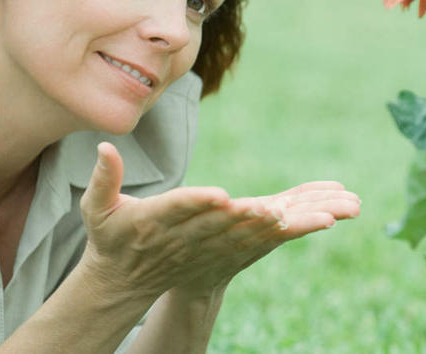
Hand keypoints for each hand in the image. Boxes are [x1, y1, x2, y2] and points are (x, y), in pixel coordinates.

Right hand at [78, 143, 359, 301]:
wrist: (128, 278)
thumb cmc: (111, 239)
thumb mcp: (98, 211)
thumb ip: (103, 180)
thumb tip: (105, 147)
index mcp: (156, 222)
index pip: (180, 209)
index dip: (199, 203)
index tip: (220, 197)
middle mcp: (190, 237)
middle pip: (226, 224)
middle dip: (254, 217)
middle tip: (277, 211)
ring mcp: (213, 246)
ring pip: (256, 233)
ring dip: (290, 224)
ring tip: (325, 218)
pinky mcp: (231, 249)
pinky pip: (268, 238)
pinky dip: (295, 227)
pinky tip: (327, 218)